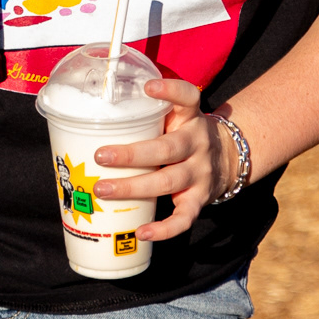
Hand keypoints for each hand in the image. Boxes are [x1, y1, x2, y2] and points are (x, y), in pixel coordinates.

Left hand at [92, 77, 237, 242]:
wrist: (228, 160)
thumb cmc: (184, 137)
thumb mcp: (176, 119)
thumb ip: (147, 116)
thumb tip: (89, 121)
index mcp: (189, 118)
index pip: (187, 98)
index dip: (170, 90)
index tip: (148, 86)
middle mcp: (197, 144)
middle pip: (167, 148)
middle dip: (132, 154)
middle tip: (100, 156)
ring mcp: (201, 173)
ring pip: (169, 182)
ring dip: (134, 187)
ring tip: (102, 189)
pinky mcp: (201, 199)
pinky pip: (184, 218)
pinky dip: (164, 229)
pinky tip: (142, 232)